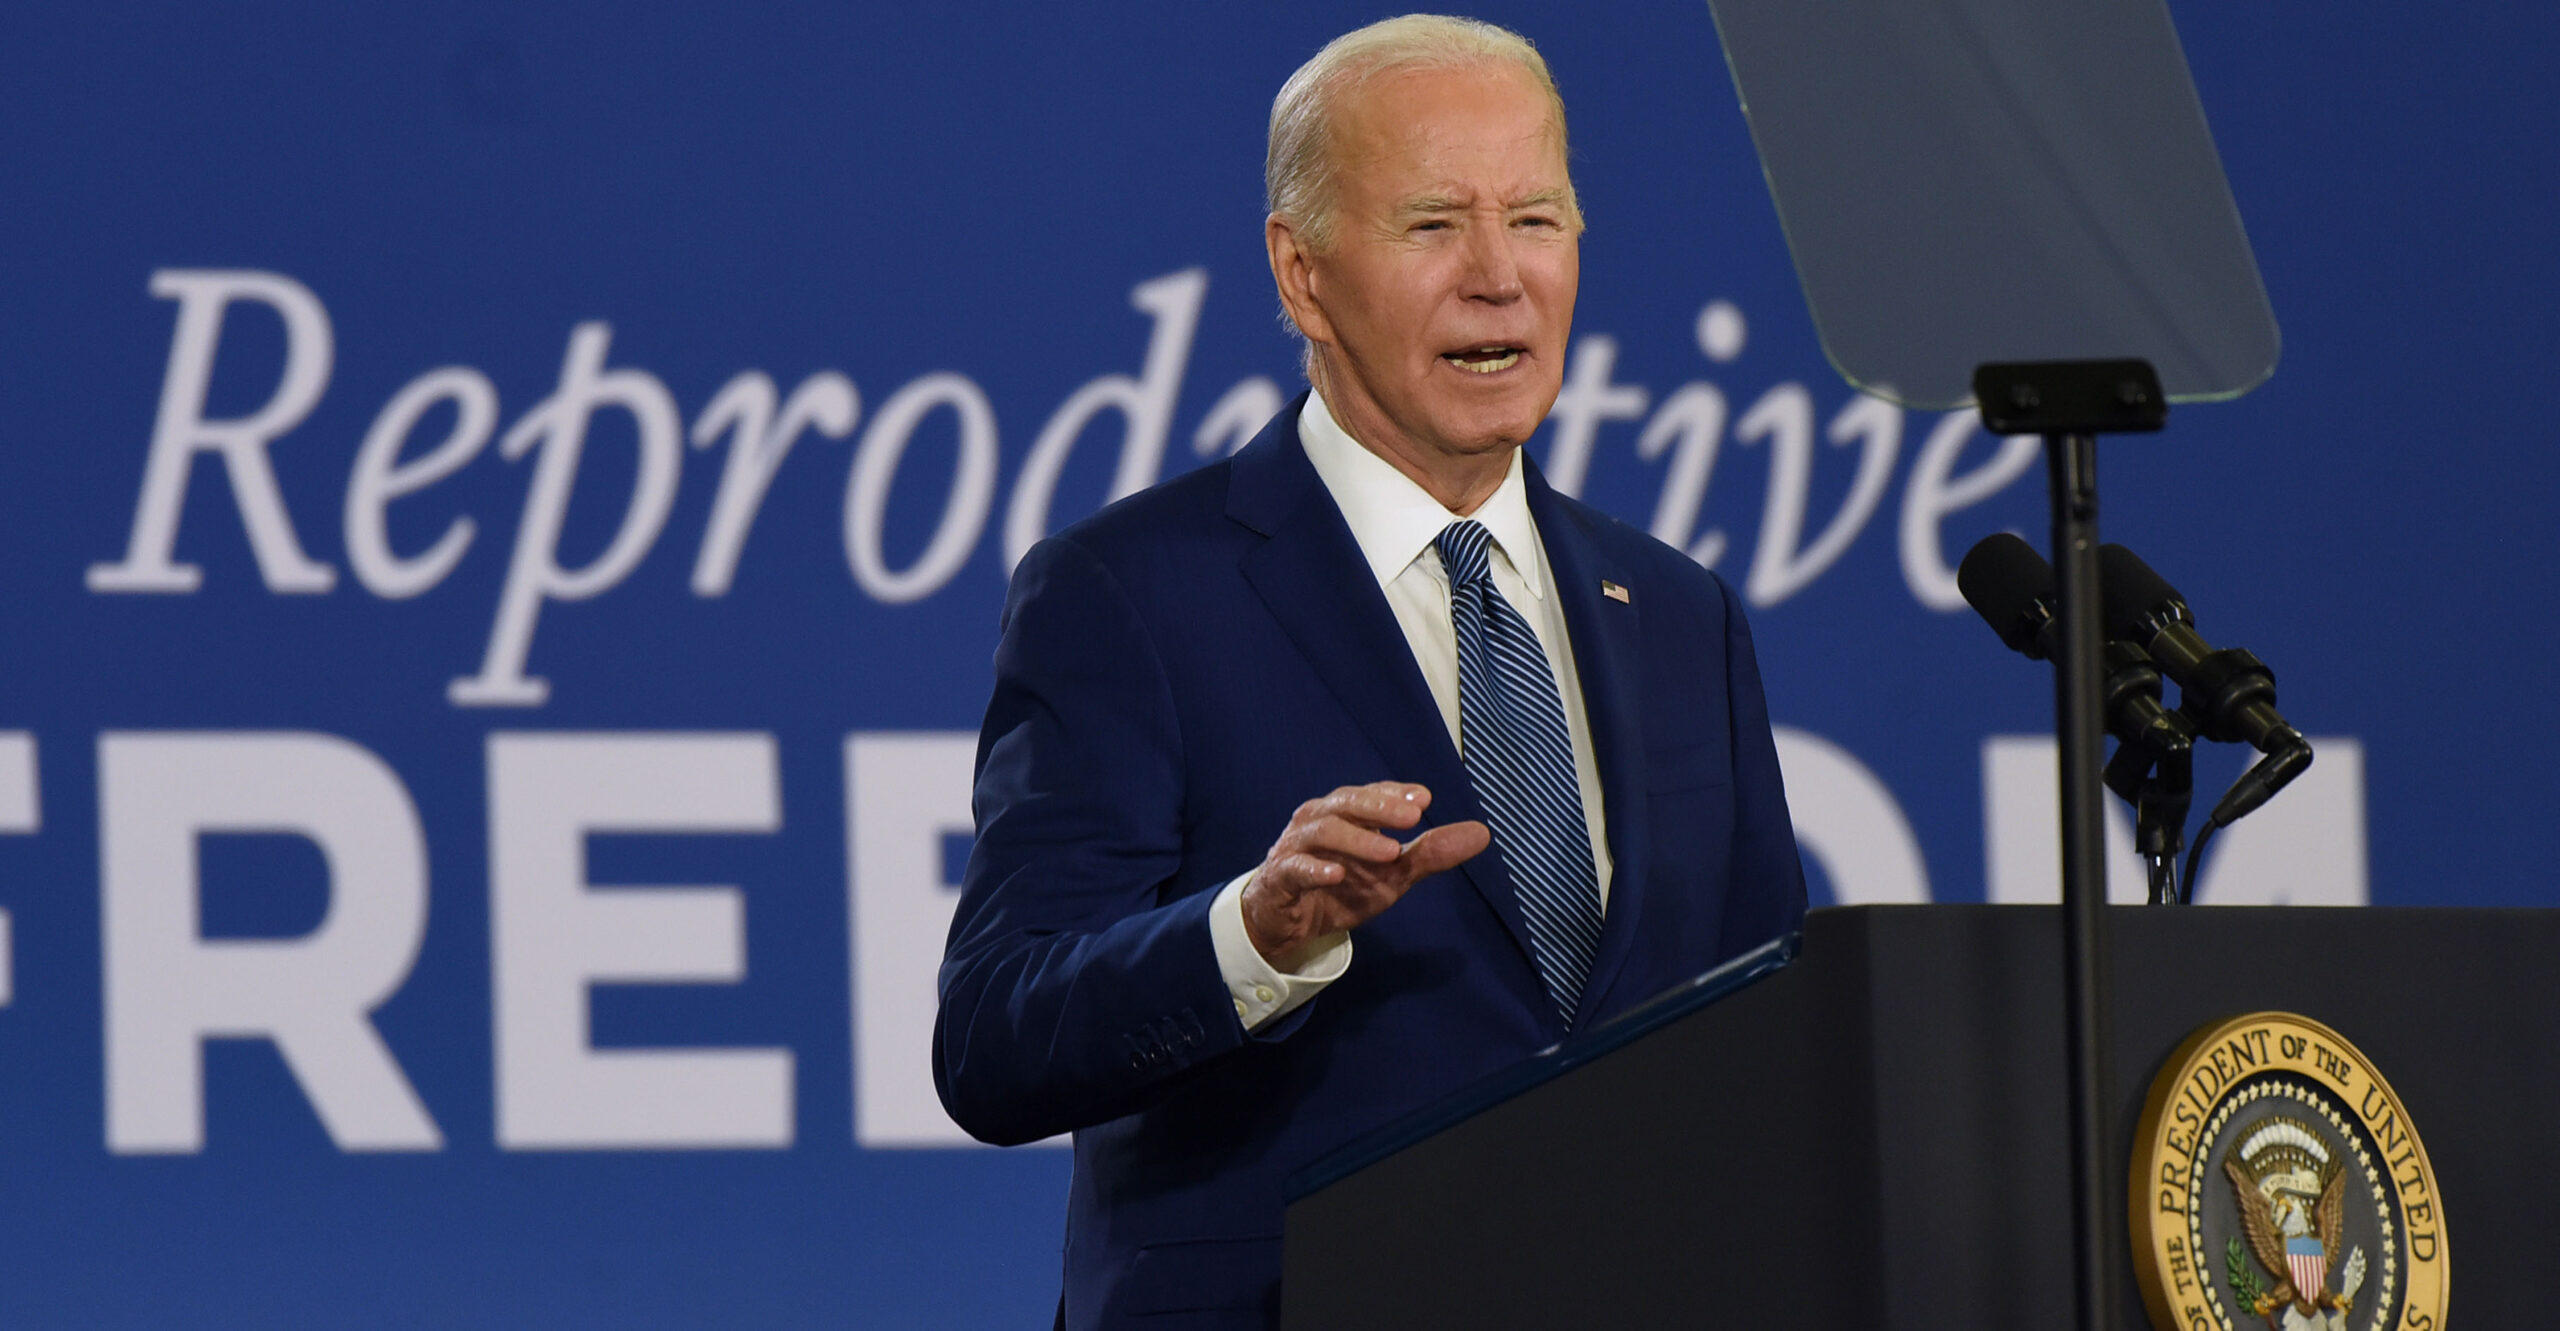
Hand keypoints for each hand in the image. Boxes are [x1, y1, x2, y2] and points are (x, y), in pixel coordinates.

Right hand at [1240, 782, 1489, 967]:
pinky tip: (1336, 874)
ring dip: (1357, 839)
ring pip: (1322, 831)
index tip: (1425, 798)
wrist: (1287, 923)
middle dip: (1380, 806)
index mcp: (1346, 813)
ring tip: (1390, 851)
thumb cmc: (1340, 886)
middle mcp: (1318, 820)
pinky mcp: (1279, 877)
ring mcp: (1296, 847)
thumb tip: (1482, 833)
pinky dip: (1314, 869)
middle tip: (1413, 815)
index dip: (1395, 793)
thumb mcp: (1391, 874)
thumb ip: (1431, 853)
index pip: (1371, 794)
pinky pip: (1294, 868)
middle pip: (1347, 803)